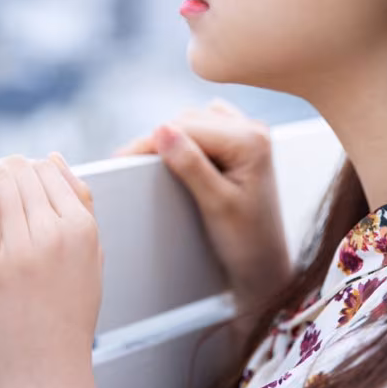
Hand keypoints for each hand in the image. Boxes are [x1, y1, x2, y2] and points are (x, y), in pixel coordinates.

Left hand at [0, 152, 102, 387]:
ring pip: (1, 180)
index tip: (16, 176)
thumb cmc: (67, 323)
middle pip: (24, 172)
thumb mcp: (92, 259)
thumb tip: (55, 161)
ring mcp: (21, 249)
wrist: (47, 374)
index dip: (29, 168)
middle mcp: (56, 234)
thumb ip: (82, 207)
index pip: (51, 172)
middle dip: (7, 170)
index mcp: (84, 230)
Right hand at [112, 98, 292, 312]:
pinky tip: (178, 155)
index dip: (151, 141)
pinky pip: (208, 129)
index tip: (121, 157)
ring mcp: (249, 137)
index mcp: (250, 141)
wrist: (265, 266)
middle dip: (159, 139)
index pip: (188, 128)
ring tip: (150, 161)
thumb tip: (161, 131)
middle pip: (190, 121)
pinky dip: (189, 139)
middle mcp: (253, 131)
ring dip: (173, 137)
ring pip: (196, 121)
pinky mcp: (242, 147)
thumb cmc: (248, 242)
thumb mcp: (216, 204)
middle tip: (127, 161)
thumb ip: (190, 165)